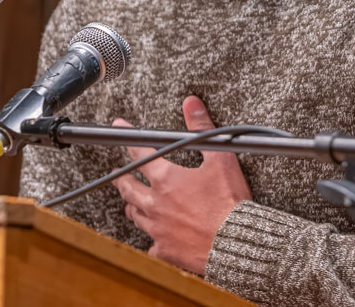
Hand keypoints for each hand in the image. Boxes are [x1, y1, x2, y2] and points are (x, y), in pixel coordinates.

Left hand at [112, 95, 251, 274]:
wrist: (237, 243)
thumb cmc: (230, 202)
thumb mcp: (220, 158)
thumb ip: (202, 128)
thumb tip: (191, 103)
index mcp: (166, 179)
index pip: (140, 153)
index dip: (129, 138)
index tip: (119, 127)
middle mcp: (155, 204)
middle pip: (128, 188)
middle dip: (121, 178)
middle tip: (117, 173)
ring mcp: (158, 229)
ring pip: (136, 215)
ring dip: (132, 206)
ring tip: (130, 203)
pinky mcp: (166, 250)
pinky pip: (152, 245)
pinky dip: (153, 240)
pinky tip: (155, 239)